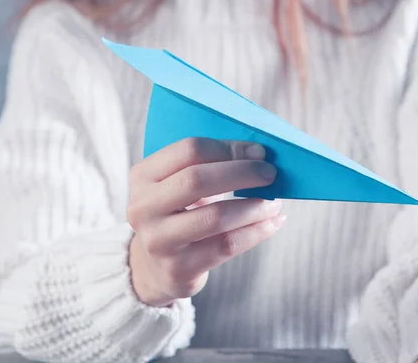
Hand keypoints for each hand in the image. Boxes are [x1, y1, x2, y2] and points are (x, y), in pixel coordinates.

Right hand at [127, 138, 285, 306]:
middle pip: (197, 180)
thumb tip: (259, 154)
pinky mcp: (178, 268)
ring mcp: (158, 240)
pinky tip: (272, 224)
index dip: (228, 148)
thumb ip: (208, 166)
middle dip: (242, 173)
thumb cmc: (178, 214)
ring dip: (254, 207)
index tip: (259, 152)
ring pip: (216, 216)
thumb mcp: (178, 186)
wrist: (155, 268)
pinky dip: (256, 232)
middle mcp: (144, 207)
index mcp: (143, 175)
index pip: (189, 150)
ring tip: (274, 203)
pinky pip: (226, 245)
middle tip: (270, 174)